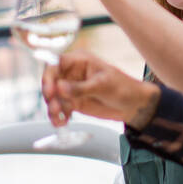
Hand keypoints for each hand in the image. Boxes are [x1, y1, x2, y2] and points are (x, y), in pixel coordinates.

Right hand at [42, 51, 159, 127]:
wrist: (133, 105)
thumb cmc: (122, 87)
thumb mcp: (102, 85)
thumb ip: (80, 88)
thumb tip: (60, 87)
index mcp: (79, 61)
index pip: (56, 64)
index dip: (49, 76)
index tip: (50, 90)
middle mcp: (72, 73)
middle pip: (51, 82)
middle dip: (50, 96)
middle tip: (54, 108)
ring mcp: (71, 88)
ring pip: (54, 97)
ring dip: (53, 108)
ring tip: (59, 119)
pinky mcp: (74, 102)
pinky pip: (60, 108)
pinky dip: (59, 116)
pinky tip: (63, 122)